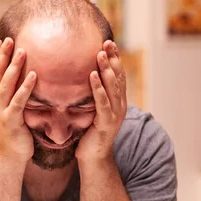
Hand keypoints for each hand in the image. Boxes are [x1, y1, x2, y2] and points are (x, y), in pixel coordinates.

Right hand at [0, 38, 36, 163]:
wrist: (6, 157)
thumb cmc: (8, 132)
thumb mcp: (0, 109)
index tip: (1, 41)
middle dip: (2, 56)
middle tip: (10, 39)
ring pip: (5, 84)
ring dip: (14, 66)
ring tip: (22, 51)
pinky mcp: (11, 120)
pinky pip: (18, 100)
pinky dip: (25, 86)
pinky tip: (33, 75)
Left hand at [75, 41, 126, 163]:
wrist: (93, 158)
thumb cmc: (89, 134)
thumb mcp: (92, 110)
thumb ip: (92, 96)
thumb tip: (81, 77)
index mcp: (117, 101)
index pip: (118, 75)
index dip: (115, 58)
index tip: (108, 42)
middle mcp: (120, 106)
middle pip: (118, 77)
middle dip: (113, 59)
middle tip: (107, 42)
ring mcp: (115, 114)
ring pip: (112, 87)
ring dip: (106, 69)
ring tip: (100, 54)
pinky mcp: (106, 123)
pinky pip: (102, 102)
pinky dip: (98, 88)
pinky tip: (92, 75)